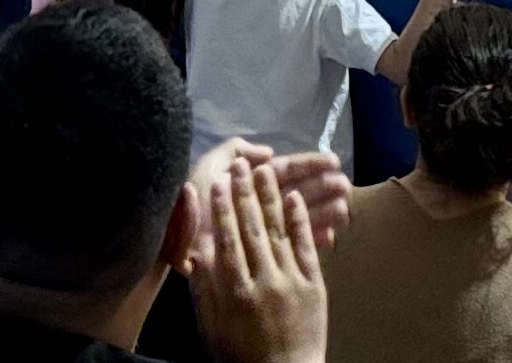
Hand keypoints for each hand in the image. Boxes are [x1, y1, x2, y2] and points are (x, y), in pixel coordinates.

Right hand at [182, 148, 331, 362]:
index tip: (217, 184)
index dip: (221, 210)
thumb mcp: (211, 327)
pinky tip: (294, 197)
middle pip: (252, 229)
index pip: (226, 240)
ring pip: (279, 231)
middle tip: (238, 167)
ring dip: (270, 198)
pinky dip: (301, 221)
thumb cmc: (241, 353)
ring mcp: (291, 281)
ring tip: (264, 170)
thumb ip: (205, 289)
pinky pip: (306, 247)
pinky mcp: (314, 285)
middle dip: (244, 194)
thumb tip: (197, 253)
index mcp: (236, 291)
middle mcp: (264, 280)